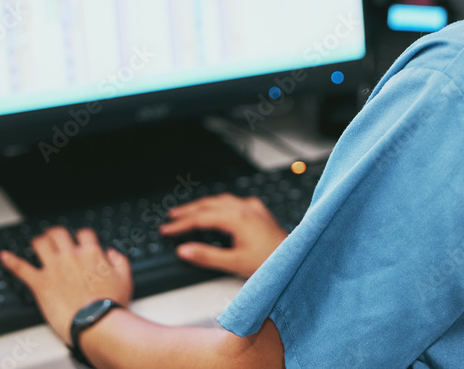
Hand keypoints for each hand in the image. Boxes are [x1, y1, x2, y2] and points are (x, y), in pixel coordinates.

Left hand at [0, 227, 132, 344]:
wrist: (95, 323)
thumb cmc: (111, 304)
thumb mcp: (125, 277)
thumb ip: (119, 259)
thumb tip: (110, 252)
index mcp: (91, 253)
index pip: (84, 233)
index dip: (81, 236)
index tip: (80, 241)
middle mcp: (71, 256)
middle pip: (58, 233)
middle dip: (55, 234)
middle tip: (53, 238)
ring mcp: (53, 268)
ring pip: (40, 244)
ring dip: (38, 242)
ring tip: (37, 243)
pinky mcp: (40, 283)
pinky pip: (21, 268)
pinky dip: (11, 261)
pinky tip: (4, 256)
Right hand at [160, 194, 288, 278]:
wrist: (297, 260)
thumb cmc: (270, 263)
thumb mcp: (234, 264)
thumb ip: (207, 256)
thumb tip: (184, 250)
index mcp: (237, 218)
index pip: (201, 218)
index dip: (181, 224)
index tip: (166, 229)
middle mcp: (245, 208)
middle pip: (209, 204)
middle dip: (189, 210)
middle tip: (172, 217)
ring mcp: (254, 208)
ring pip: (222, 200)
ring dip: (204, 205)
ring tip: (189, 212)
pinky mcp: (260, 212)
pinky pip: (235, 202)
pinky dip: (220, 205)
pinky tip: (218, 210)